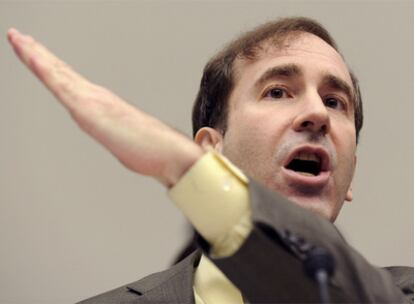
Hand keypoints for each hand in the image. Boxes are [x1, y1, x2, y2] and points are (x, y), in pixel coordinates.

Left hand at [7, 28, 203, 186]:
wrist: (168, 153)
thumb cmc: (154, 151)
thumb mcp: (131, 143)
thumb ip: (123, 136)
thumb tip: (125, 139)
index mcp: (103, 104)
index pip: (72, 83)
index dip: (54, 68)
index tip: (37, 55)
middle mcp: (96, 97)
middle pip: (61, 72)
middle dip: (38, 53)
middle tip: (19, 37)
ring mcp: (92, 100)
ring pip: (56, 72)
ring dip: (35, 54)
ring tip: (18, 39)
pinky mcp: (88, 109)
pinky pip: (59, 83)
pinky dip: (41, 66)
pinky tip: (29, 56)